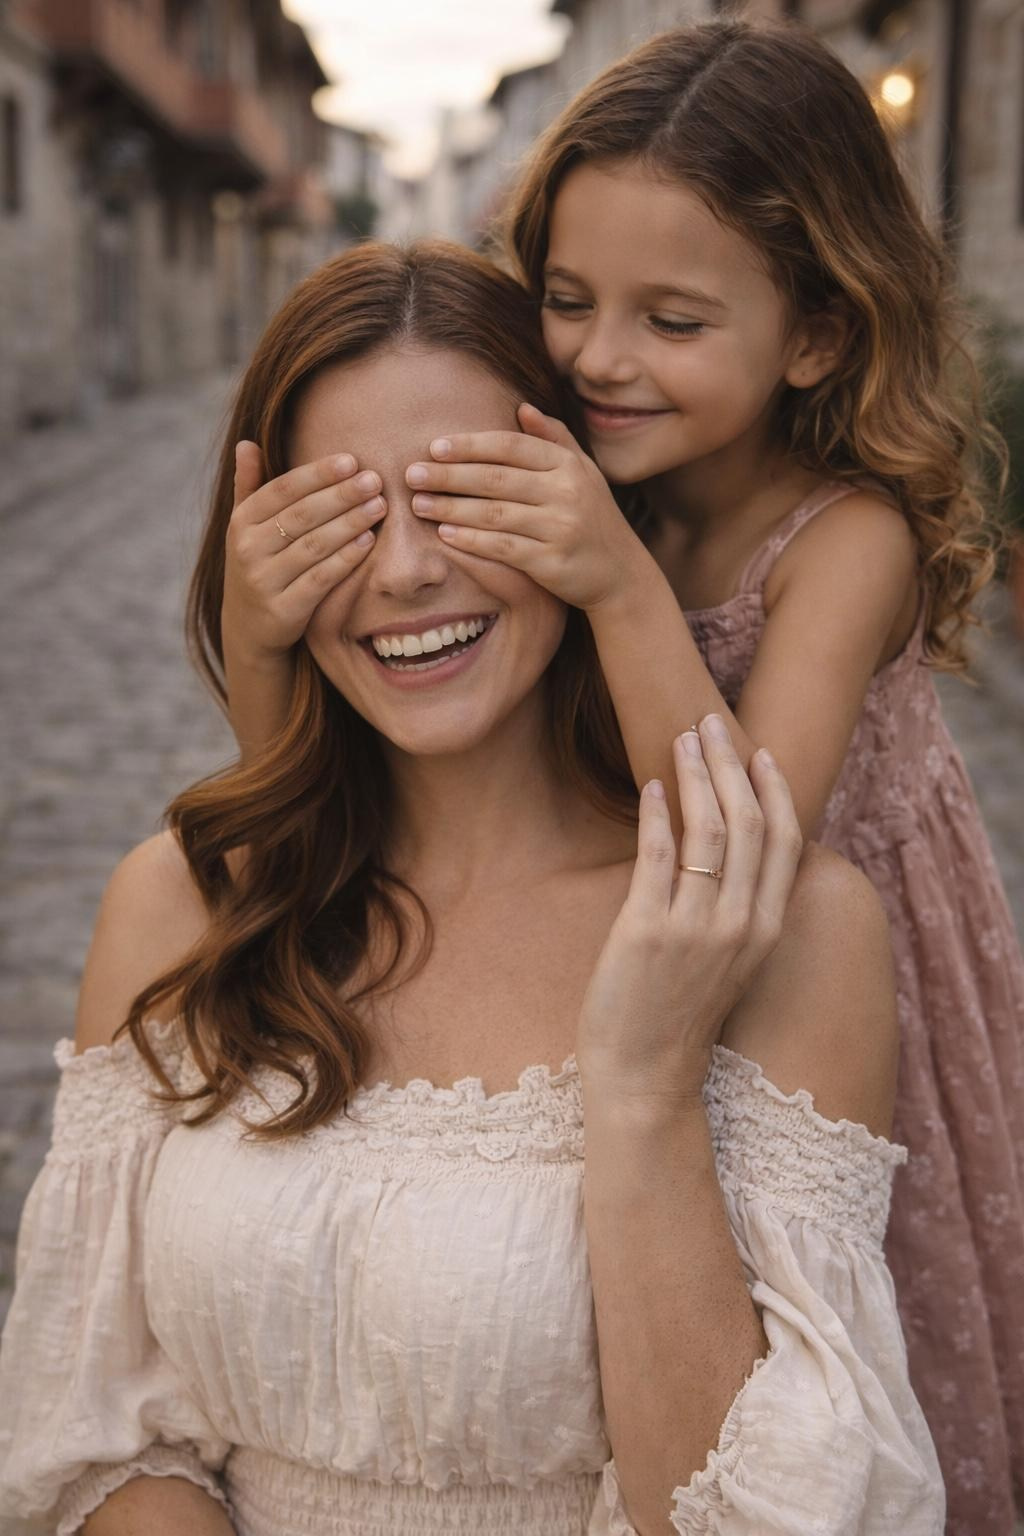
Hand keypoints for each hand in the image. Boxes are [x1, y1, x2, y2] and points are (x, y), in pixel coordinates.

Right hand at [222, 441, 386, 662]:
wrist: (249, 626)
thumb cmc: (258, 563)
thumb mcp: (246, 526)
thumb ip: (249, 486)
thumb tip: (246, 442)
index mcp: (241, 522)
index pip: (283, 489)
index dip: (318, 474)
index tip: (352, 460)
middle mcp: (248, 549)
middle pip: (302, 515)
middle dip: (342, 495)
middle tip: (375, 481)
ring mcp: (264, 580)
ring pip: (314, 545)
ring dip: (350, 523)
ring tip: (379, 506)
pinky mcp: (285, 609)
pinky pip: (321, 579)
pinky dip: (346, 559)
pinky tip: (368, 542)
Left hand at [406, 403, 650, 610]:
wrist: (620, 574)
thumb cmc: (593, 518)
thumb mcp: (582, 473)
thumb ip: (554, 438)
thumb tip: (521, 408)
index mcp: (567, 465)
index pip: (510, 447)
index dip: (470, 446)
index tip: (434, 447)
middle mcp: (566, 492)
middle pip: (495, 478)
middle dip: (449, 475)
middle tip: (411, 474)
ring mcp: (560, 527)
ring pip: (493, 513)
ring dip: (451, 507)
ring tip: (419, 504)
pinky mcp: (551, 562)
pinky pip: (502, 547)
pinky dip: (470, 540)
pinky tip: (444, 534)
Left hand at [577, 717, 801, 1102]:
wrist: (645, 1077)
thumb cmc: (678, 1014)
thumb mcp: (727, 960)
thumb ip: (736, 908)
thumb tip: (726, 847)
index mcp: (766, 929)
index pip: (785, 840)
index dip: (774, 788)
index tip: (758, 750)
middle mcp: (740, 924)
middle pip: (749, 822)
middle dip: (731, 764)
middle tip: (710, 723)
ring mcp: (696, 928)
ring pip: (709, 831)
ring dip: (697, 776)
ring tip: (681, 739)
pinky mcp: (648, 932)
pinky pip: (659, 857)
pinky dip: (659, 814)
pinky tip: (653, 785)